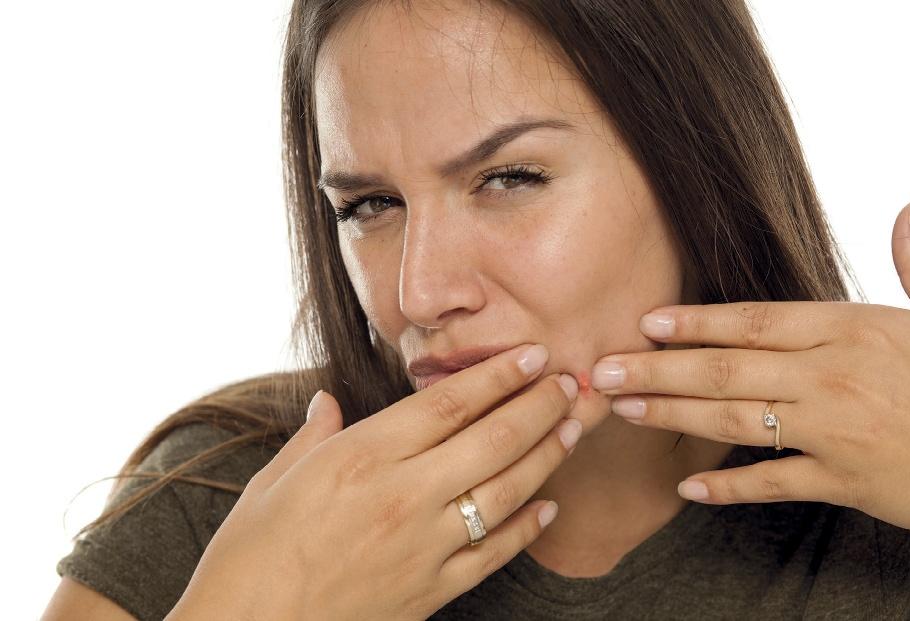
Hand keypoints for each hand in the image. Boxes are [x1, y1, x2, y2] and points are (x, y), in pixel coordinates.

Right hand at [166, 343, 579, 620]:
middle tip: (568, 383)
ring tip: (572, 428)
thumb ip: (312, 435)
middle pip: (492, 439)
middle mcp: (403, 496)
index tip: (532, 353)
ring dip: (547, 456)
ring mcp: (423, 547)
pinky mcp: (431, 592)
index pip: (448, 403)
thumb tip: (325, 402)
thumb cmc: (250, 557)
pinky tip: (547, 507)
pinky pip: (494, 554)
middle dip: (539, 406)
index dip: (498, 374)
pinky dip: (526, 528)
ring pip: (505, 491)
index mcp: (361, 457)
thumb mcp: (272, 482)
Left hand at [589, 195, 909, 533]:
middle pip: (727, 369)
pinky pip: (774, 483)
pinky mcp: (846, 481)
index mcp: (850, 327)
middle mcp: (833, 375)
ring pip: (736, 421)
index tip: (645, 323)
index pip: (754, 320)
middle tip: (602, 371)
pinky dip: (729, 488)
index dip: (695, 322)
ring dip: (673, 415)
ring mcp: (836, 430)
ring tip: (625, 411)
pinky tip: (685, 487)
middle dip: (657, 369)